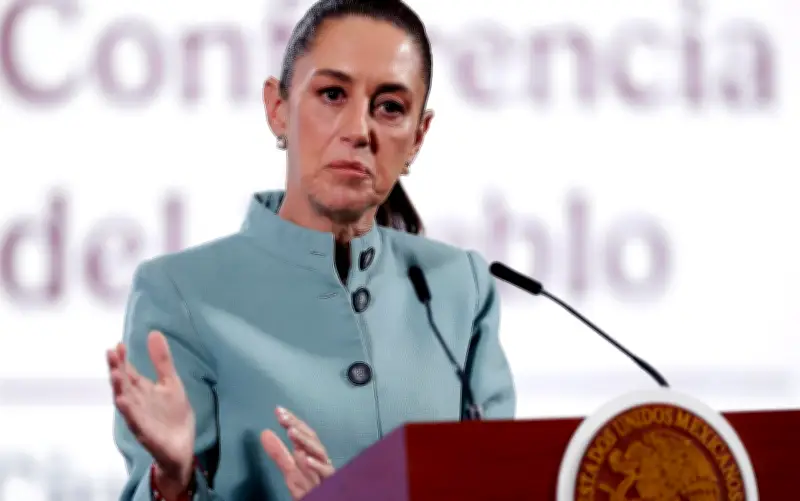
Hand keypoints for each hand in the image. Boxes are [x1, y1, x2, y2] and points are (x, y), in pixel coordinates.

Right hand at [107, 331, 195, 490]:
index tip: (118, 344)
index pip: (129, 371)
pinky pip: (135, 422)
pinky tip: (124, 402)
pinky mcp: (146, 433)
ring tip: (115, 374)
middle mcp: (137, 402)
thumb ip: (161, 360)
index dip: (123, 359)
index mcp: (142, 390)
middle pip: (123, 384)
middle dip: (116, 370)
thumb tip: (153, 332)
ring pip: (125, 402)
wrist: (183, 445)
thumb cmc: (173, 414)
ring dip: (119, 389)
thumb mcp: (170, 382)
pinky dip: (129, 413)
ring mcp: (140, 418)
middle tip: (111, 354)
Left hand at [261, 407, 334, 499]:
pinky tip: (306, 459)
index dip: (291, 421)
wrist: (320, 499)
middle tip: (283, 416)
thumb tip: (265, 433)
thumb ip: (279, 453)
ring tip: (291, 432)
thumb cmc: (308, 487)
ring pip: (319, 452)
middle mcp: (319, 458)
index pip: (302, 433)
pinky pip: (326, 473)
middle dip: (298, 426)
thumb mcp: (289, 470)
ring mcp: (325, 470)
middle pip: (311, 438)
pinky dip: (317, 465)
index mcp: (309, 453)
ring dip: (305, 441)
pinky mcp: (330, 483)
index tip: (278, 410)